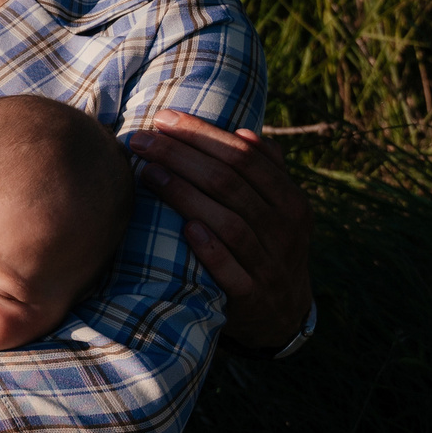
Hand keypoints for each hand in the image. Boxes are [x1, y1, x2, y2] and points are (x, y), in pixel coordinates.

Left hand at [127, 110, 313, 353]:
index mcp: (291, 201)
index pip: (246, 157)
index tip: (163, 118)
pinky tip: (185, 228)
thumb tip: (244, 131)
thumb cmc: (267, 246)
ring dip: (185, 194)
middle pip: (230, 183)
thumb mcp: (277, 209)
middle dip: (181, 156)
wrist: (283, 314)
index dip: (203, 135)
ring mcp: (271, 264)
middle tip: (141, 140)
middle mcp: (285, 229)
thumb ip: (265, 171)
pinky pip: (233, 270)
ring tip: (148, 173)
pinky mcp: (252, 296)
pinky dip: (211, 249)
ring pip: (230, 222)